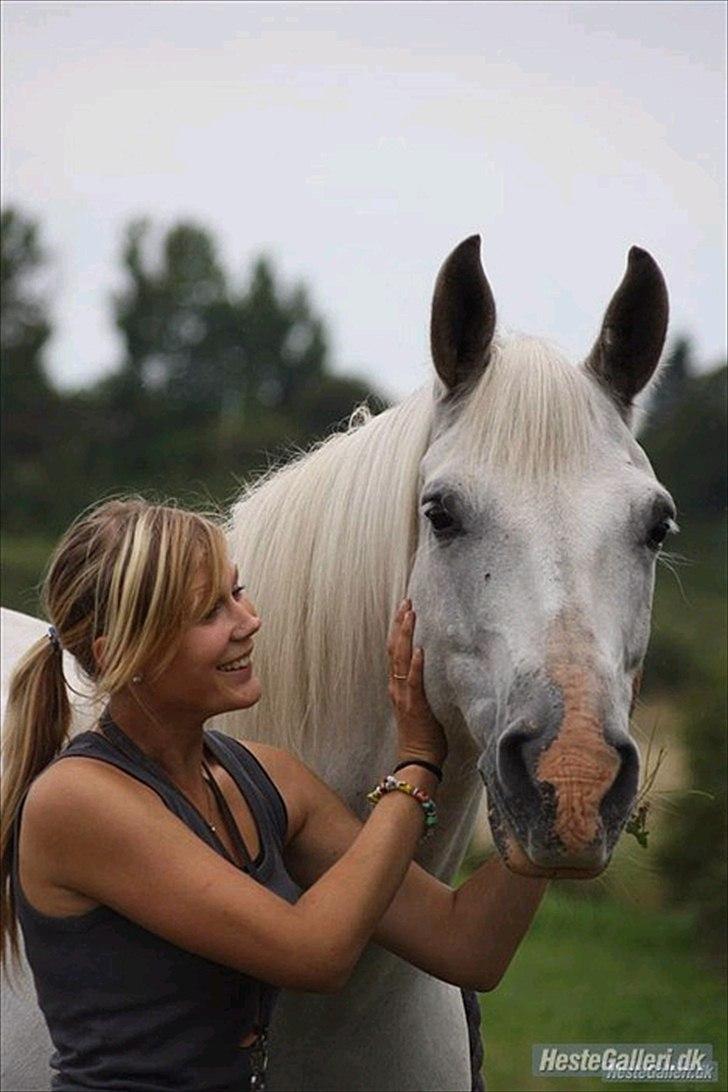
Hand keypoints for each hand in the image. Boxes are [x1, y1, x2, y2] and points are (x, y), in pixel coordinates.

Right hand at [387, 599, 446, 768]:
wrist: (418, 760)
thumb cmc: (424, 735)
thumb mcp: (421, 704)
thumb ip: (422, 686)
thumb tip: (435, 668)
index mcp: (398, 686)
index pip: (395, 651)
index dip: (398, 629)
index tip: (404, 609)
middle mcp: (396, 687)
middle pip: (394, 649)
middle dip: (400, 624)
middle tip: (406, 602)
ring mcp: (403, 696)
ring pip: (400, 660)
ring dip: (405, 636)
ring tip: (410, 615)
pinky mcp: (414, 706)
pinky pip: (413, 682)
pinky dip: (415, 665)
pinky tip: (419, 650)